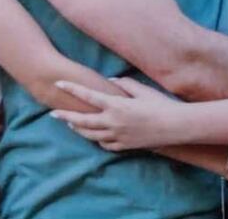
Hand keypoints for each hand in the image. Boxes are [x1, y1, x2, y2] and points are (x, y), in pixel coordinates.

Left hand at [50, 77, 179, 149]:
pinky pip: (105, 144)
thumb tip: (110, 81)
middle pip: (82, 121)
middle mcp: (113, 122)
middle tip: (53, 113)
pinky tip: (94, 136)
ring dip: (78, 129)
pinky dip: (97, 139)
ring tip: (70, 124)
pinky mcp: (124, 146)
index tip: (58, 83)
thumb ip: (123, 84)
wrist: (174, 127)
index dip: (71, 89)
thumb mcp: (141, 89)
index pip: (87, 96)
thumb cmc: (160, 104)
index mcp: (116, 105)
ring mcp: (118, 136)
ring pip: (91, 135)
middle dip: (66, 116)